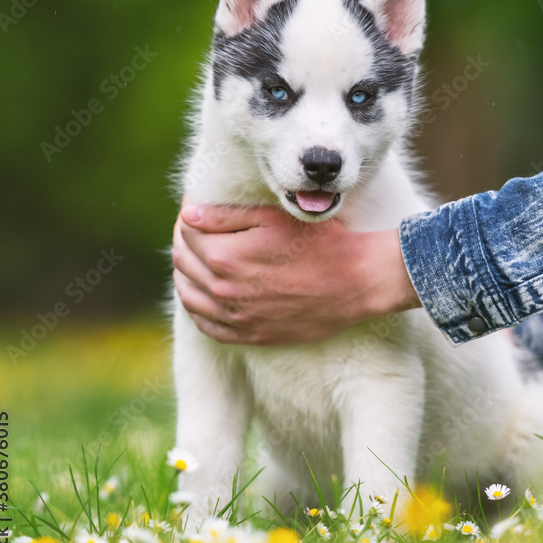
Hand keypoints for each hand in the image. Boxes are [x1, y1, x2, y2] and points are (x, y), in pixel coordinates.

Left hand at [172, 201, 419, 345]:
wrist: (358, 282)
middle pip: (183, 263)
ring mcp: (237, 317)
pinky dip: (197, 308)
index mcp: (226, 257)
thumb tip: (188, 215)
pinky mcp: (252, 335)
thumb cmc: (323, 242)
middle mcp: (224, 290)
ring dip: (186, 274)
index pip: (187, 232)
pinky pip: (208, 326)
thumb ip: (227, 215)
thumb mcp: (276, 219)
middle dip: (184, 241)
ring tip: (194, 259)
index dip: (189, 215)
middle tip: (195, 229)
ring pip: (189, 296)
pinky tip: (203, 296)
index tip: (197, 207)